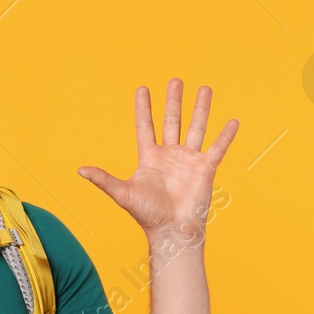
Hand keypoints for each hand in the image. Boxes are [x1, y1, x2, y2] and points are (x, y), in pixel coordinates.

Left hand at [78, 78, 237, 239]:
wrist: (172, 232)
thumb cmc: (148, 216)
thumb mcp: (123, 194)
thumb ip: (104, 179)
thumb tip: (79, 170)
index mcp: (150, 158)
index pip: (146, 126)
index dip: (144, 108)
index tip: (143, 88)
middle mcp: (170, 155)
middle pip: (172, 121)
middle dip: (174, 101)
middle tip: (175, 80)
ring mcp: (189, 160)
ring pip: (196, 128)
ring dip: (201, 108)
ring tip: (205, 88)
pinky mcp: (205, 169)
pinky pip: (218, 148)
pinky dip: (226, 135)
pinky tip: (233, 121)